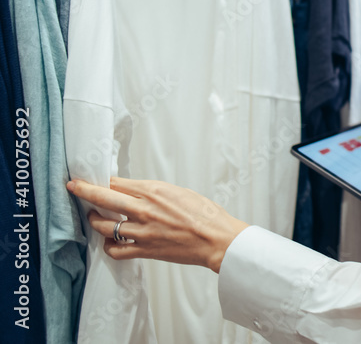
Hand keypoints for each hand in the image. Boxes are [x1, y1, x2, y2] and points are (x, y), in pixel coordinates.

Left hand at [67, 177, 249, 272]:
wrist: (217, 239)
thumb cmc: (206, 214)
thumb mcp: (180, 192)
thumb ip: (155, 193)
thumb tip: (137, 193)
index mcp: (155, 191)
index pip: (118, 183)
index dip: (102, 180)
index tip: (93, 178)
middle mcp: (144, 209)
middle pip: (103, 197)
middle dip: (84, 190)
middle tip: (74, 187)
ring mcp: (142, 231)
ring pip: (104, 225)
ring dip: (95, 220)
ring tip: (93, 218)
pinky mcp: (145, 250)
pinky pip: (115, 250)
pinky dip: (108, 245)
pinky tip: (109, 241)